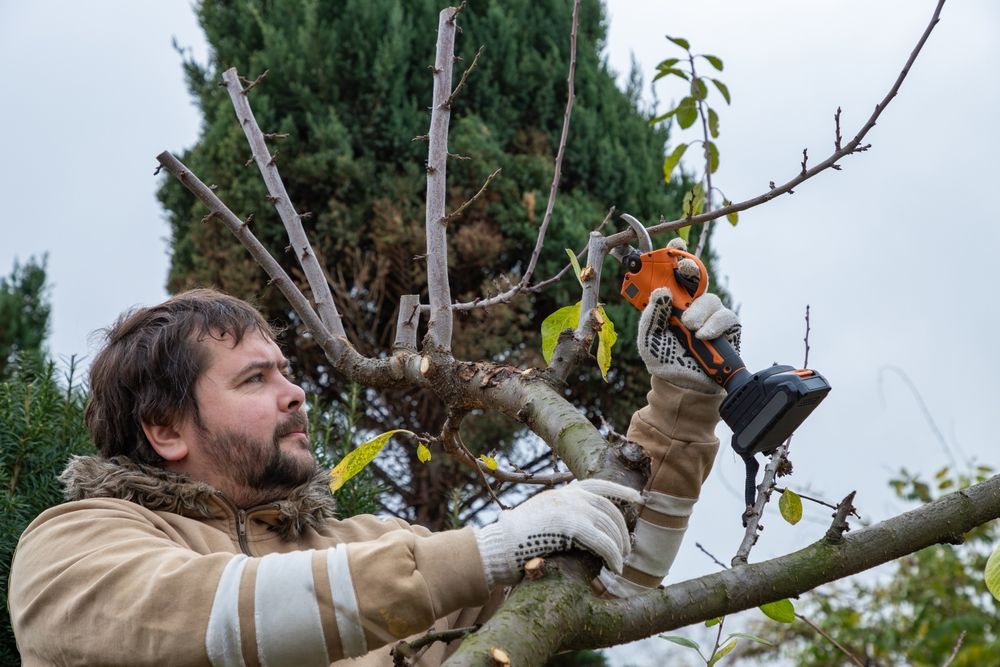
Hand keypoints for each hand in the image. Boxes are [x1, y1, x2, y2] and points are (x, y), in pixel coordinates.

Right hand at [474, 479, 640, 586]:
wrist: (497, 548)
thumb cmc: (514, 543)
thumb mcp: (540, 519)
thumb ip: (561, 516)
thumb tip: (582, 529)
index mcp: (560, 494)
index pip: (597, 484)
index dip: (620, 490)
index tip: (638, 497)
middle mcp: (566, 496)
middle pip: (607, 508)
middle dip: (621, 529)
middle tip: (626, 548)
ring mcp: (569, 509)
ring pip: (608, 525)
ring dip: (618, 546)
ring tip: (620, 562)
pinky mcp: (570, 527)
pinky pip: (602, 542)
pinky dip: (612, 556)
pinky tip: (614, 568)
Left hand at [637, 239, 739, 393]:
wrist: (683, 386)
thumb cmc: (664, 358)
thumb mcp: (648, 337)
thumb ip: (651, 315)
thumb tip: (662, 292)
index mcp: (670, 301)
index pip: (673, 273)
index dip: (675, 254)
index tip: (674, 244)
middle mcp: (691, 303)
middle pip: (696, 276)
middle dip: (690, 268)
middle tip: (683, 270)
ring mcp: (710, 314)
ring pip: (710, 299)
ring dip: (697, 312)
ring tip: (688, 328)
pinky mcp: (728, 327)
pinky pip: (725, 316)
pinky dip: (713, 325)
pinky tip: (702, 336)